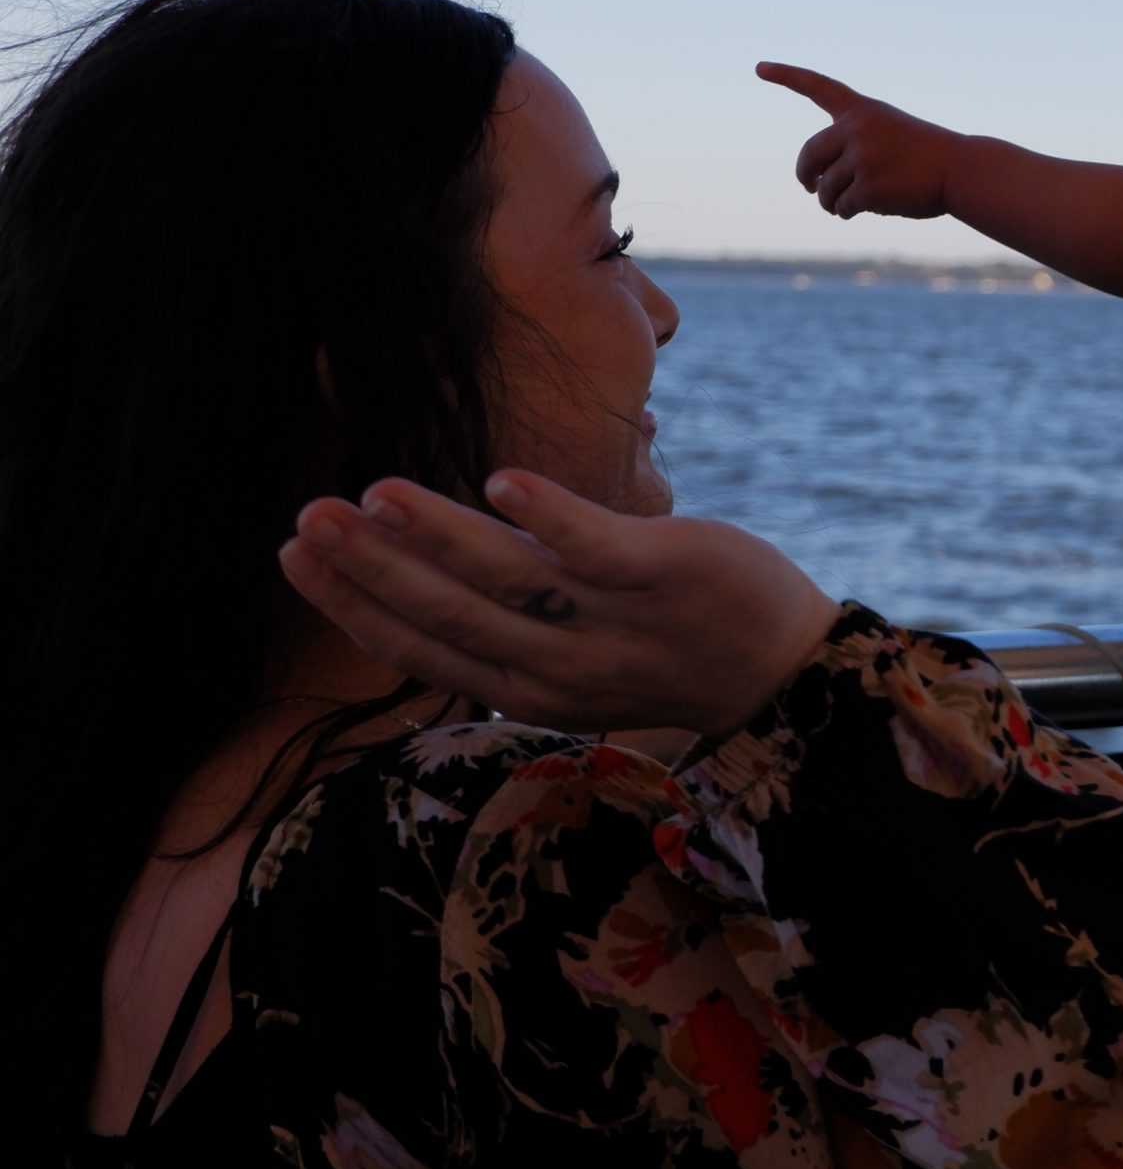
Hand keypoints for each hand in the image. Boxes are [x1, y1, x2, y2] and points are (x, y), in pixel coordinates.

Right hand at [278, 470, 842, 738]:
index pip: (422, 650)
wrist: (782, 664)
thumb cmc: (662, 646)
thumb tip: (419, 575)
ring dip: (435, 535)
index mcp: (530, 689)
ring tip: (372, 493)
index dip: (354, 606)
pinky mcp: (667, 574)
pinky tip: (499, 479)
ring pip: (509, 582)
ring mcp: (616, 620)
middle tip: (304, 519)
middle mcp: (563, 666)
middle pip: (448, 617)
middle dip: (369, 568)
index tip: (294, 557)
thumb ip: (505, 622)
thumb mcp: (573, 656)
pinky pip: (598, 547)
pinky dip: (549, 516)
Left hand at [761, 60, 963, 219]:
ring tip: (844, 207)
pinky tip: (864, 209)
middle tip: (809, 187)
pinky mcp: (869, 186)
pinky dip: (848, 212)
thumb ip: (853, 148)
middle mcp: (857, 128)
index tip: (760, 67)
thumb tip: (820, 191)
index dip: (787, 76)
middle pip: (809, 154)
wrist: (961, 170)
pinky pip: (843, 205)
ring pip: (826, 187)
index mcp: (862, 110)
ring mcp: (862, 157)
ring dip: (830, 202)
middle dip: (805, 175)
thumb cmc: (927, 156)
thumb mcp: (891, 135)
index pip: (818, 87)